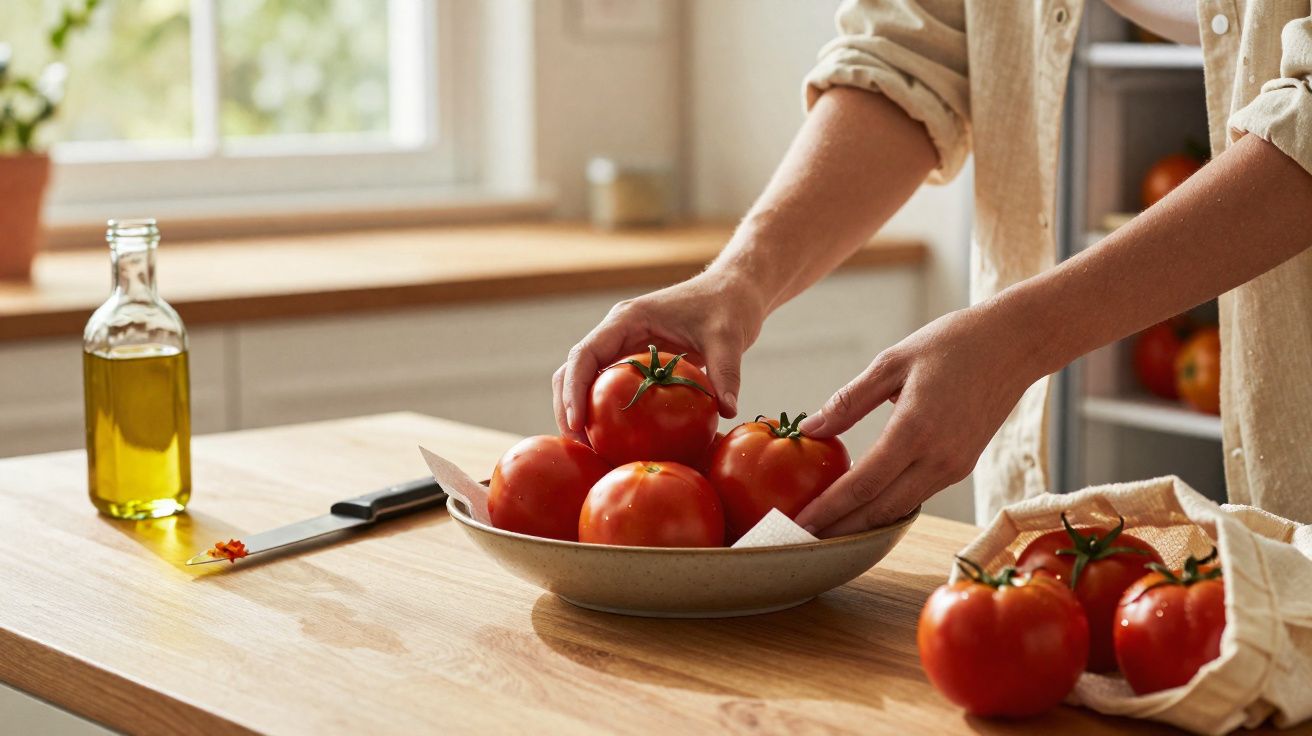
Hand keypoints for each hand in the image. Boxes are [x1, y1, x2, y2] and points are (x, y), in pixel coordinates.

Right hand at [553, 270, 767, 440]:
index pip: (586, 354)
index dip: (574, 389)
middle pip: (575, 370)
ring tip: (588, 450)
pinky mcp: (635, 361)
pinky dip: (603, 411)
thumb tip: (728, 410)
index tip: (576, 423)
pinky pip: (609, 386)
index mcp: (628, 319)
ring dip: (580, 411)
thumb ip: (726, 372)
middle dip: (568, 406)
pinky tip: (612, 441)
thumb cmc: (727, 306)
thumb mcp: (728, 337)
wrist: (733, 292)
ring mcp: (624, 346)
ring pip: (586, 379)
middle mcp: (617, 331)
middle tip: (578, 445)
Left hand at [793, 303, 1041, 535]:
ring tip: (827, 528)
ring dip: (863, 522)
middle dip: (841, 529)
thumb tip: (810, 429)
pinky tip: (863, 504)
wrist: (1016, 344)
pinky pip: (917, 495)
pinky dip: (887, 505)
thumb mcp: (892, 361)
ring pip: (900, 508)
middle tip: (804, 538)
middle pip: (880, 509)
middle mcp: (938, 458)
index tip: (800, 523)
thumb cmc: (953, 343)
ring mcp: (954, 467)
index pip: (863, 484)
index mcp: (915, 430)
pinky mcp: (962, 467)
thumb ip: (849, 401)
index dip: (829, 509)